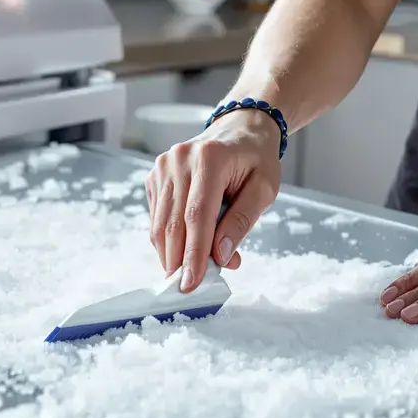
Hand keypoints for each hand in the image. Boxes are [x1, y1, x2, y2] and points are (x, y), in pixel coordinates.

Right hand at [146, 109, 282, 291]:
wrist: (239, 129)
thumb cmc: (256, 159)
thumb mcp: (264, 189)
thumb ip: (242, 221)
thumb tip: (221, 256)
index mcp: (210, 158)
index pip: (197, 215)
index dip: (193, 253)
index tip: (192, 284)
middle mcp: (179, 159)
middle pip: (172, 223)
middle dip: (179, 261)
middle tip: (189, 289)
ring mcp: (162, 166)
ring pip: (159, 224)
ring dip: (172, 254)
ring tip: (191, 270)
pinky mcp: (154, 176)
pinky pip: (157, 217)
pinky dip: (169, 239)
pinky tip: (186, 246)